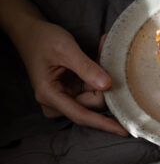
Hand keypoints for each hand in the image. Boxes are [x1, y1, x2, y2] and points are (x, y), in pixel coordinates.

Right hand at [15, 20, 127, 135]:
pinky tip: (100, 55)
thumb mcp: (65, 49)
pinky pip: (94, 88)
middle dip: (106, 85)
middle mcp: (56, 102)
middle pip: (93, 104)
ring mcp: (65, 97)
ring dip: (103, 77)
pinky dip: (99, 74)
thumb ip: (86, 67)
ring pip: (96, 96)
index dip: (104, 123)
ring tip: (102, 51)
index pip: (81, 115)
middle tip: (110, 57)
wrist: (31, 33)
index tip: (124, 130)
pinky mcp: (72, 91)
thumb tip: (107, 85)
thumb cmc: (43, 39)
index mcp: (49, 95)